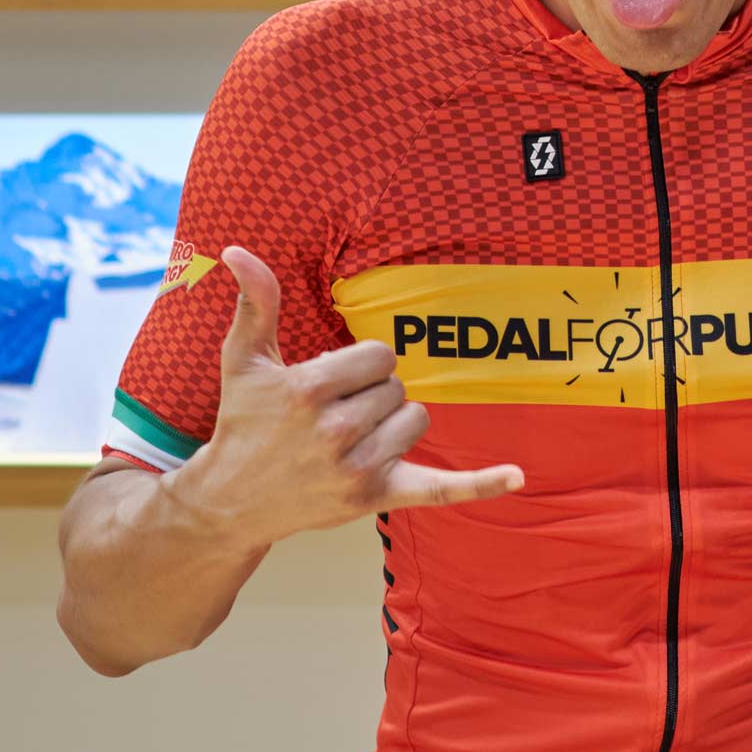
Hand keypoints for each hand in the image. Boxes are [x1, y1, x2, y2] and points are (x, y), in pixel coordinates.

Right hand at [167, 247, 522, 543]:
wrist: (234, 500)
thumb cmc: (244, 422)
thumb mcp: (244, 359)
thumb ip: (256, 303)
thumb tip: (237, 251)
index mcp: (310, 389)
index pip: (381, 355)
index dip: (361, 364)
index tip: (331, 381)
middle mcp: (337, 429)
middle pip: (398, 386)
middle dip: (371, 393)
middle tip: (332, 414)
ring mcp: (359, 468)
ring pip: (416, 420)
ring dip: (392, 423)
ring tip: (350, 437)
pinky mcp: (376, 498)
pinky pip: (440, 488)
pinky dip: (480, 484)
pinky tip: (517, 476)